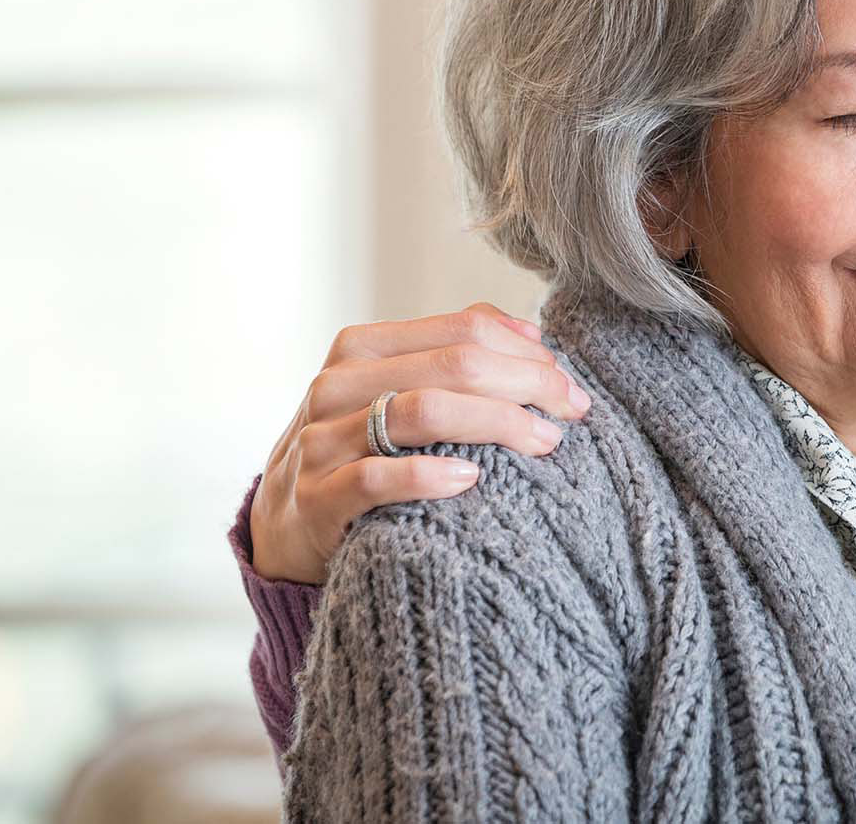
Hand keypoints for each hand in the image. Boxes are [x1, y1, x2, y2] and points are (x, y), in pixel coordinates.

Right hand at [250, 301, 590, 584]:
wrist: (284, 526)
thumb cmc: (359, 451)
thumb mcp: (393, 390)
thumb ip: (452, 353)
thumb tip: (531, 331)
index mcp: (361, 348)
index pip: (463, 331)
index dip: (527, 354)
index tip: (569, 386)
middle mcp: (336, 385)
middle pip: (453, 366)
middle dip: (527, 385)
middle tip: (571, 413)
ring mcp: (320, 440)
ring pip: (421, 411)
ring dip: (495, 424)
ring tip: (541, 443)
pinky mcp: (316, 498)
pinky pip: (376, 478)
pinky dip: (429, 474)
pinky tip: (471, 477)